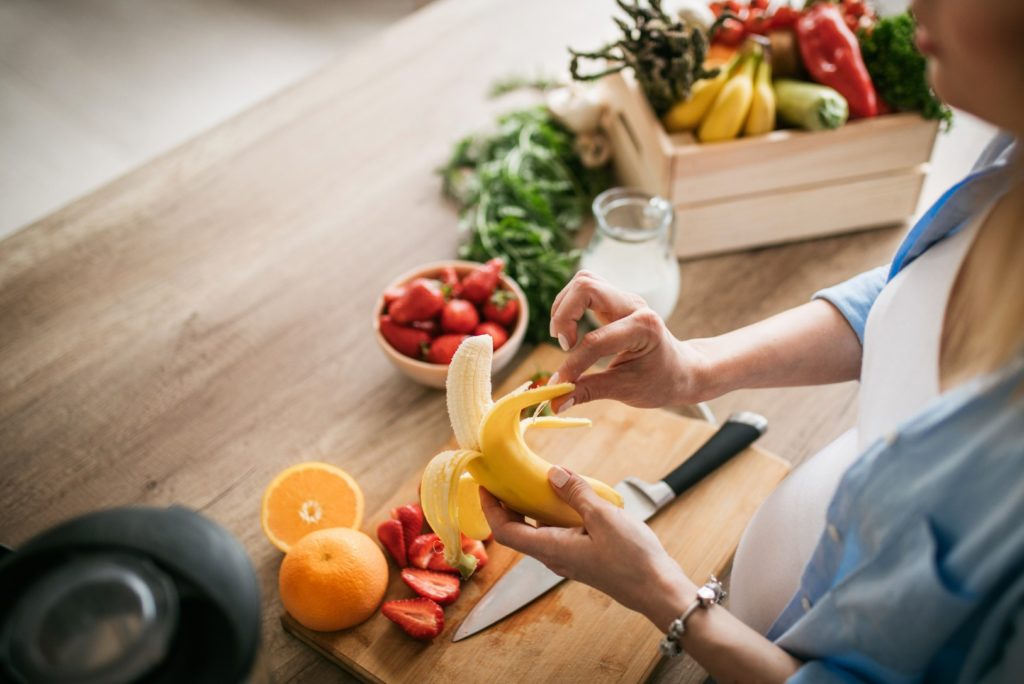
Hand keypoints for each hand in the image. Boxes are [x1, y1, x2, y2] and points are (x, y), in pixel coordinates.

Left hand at [480, 466, 695, 630]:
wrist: (659, 590)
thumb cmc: (632, 559)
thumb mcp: (603, 518)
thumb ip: (576, 494)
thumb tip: (552, 473)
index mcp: (552, 549)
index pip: (506, 532)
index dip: (491, 508)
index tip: (485, 485)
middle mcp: (554, 557)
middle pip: (519, 531)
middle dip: (508, 504)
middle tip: (507, 476)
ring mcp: (569, 559)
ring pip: (539, 532)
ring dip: (531, 508)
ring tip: (535, 480)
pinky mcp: (583, 558)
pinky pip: (557, 534)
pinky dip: (552, 515)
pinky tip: (568, 498)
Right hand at [547, 271, 708, 409]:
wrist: (681, 370)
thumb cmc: (660, 381)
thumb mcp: (625, 390)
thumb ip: (588, 392)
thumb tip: (555, 403)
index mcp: (644, 328)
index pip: (596, 340)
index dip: (573, 364)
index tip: (561, 383)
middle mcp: (634, 305)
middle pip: (586, 287)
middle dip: (564, 315)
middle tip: (565, 344)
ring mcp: (624, 299)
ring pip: (584, 281)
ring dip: (564, 307)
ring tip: (565, 338)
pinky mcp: (615, 300)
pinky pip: (586, 289)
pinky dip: (570, 305)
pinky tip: (571, 330)